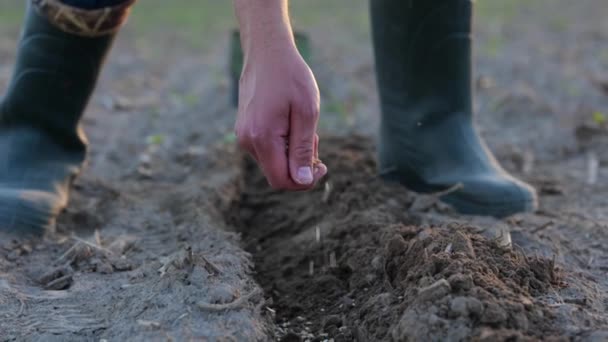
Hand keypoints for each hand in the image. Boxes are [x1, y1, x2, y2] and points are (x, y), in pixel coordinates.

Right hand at [235, 47, 327, 189]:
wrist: (267, 51)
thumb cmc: (290, 77)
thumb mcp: (307, 112)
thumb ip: (303, 149)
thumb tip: (302, 181)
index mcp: (262, 138)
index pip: (281, 181)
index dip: (304, 181)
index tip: (322, 165)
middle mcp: (247, 141)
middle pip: (277, 173)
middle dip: (300, 164)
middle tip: (314, 137)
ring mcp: (244, 135)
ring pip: (273, 161)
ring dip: (292, 152)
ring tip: (302, 124)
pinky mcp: (245, 129)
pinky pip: (267, 148)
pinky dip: (283, 142)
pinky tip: (291, 121)